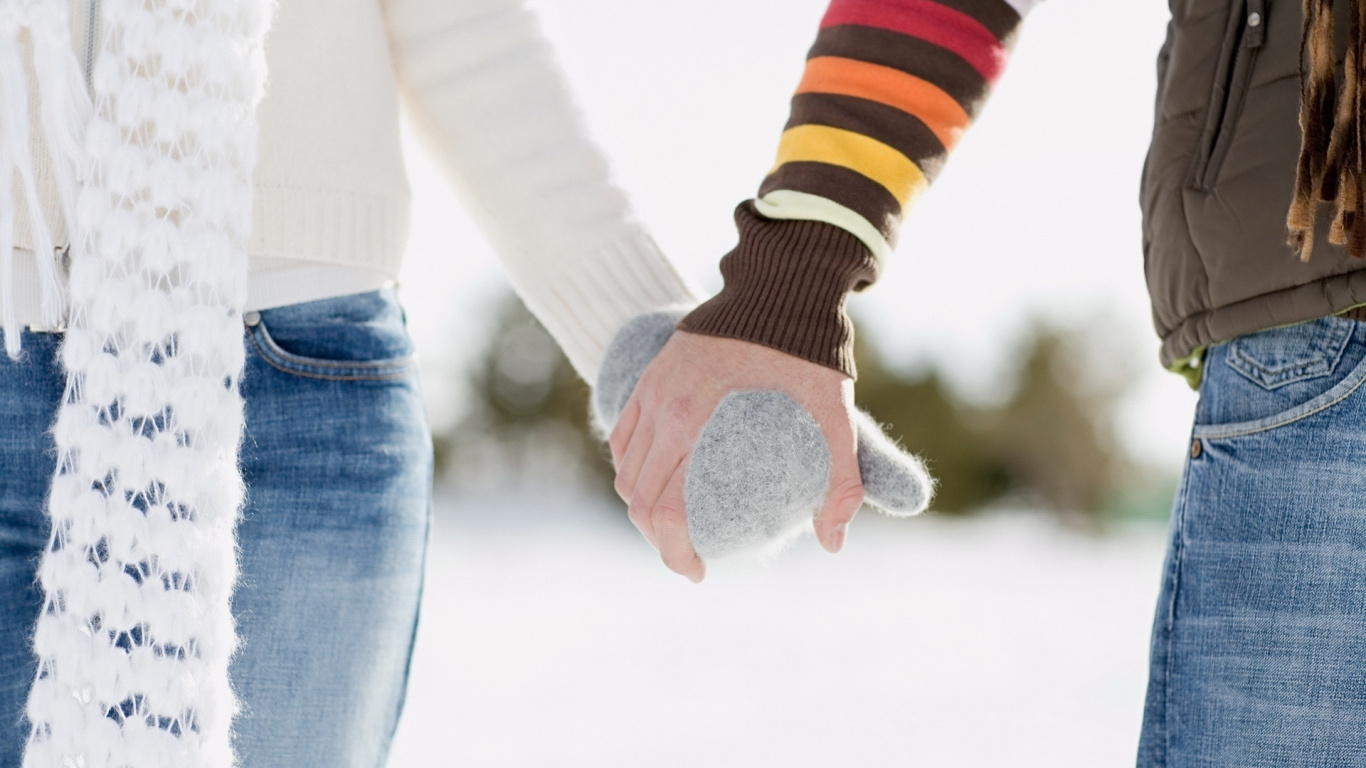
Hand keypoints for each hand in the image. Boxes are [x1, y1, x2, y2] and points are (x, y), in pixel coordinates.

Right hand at [609, 330, 863, 581]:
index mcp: (693, 423)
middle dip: (656, 538)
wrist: (783, 283)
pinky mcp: (651, 373)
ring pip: (624, 467)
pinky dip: (633, 467)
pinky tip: (661, 479)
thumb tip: (833, 544)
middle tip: (690, 554)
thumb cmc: (811, 349)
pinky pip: (625, 434)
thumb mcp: (836, 418)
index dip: (674, 553)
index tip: (699, 572)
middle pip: (635, 497)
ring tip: (676, 522)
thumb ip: (841, 481)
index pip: (662, 510)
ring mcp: (651, 388)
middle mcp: (661, 408)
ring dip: (642, 504)